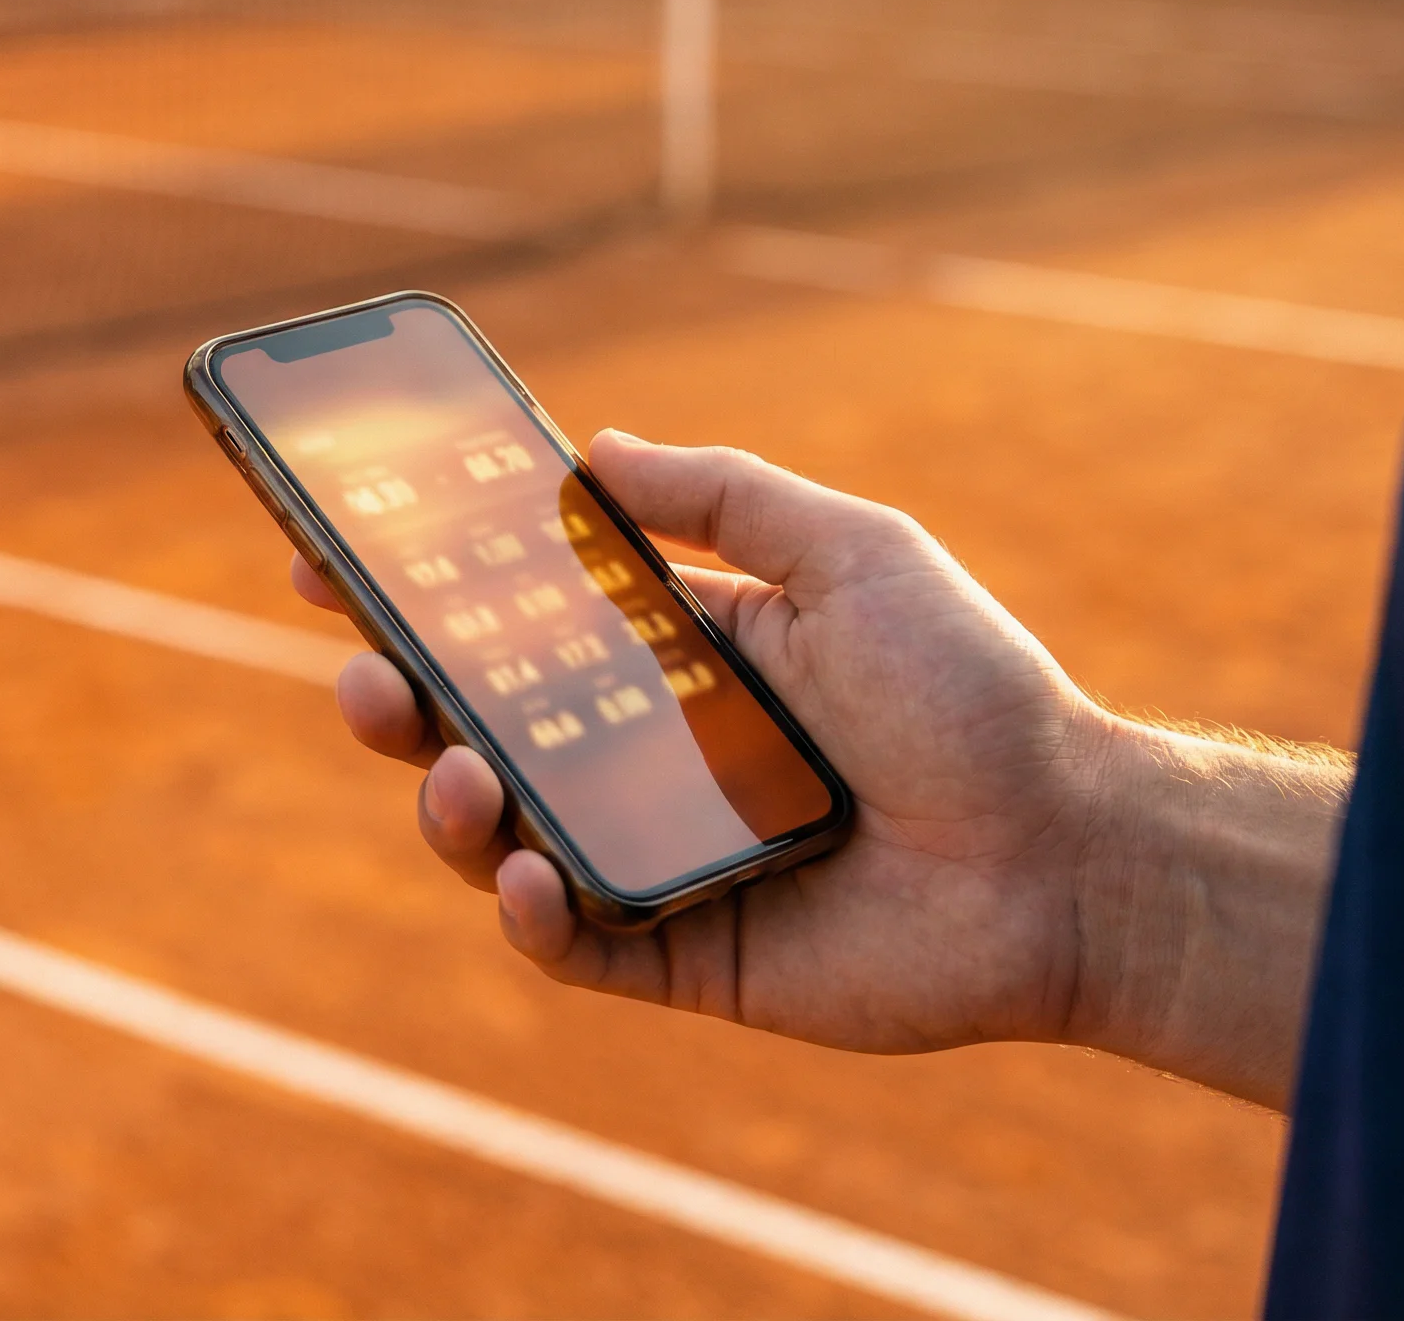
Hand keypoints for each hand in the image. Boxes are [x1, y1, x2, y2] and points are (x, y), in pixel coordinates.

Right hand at [294, 430, 1341, 1102]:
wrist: (1070, 855)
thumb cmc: (973, 693)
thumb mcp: (853, 553)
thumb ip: (725, 498)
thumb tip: (596, 445)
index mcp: (677, 660)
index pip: (520, 625)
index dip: (423, 597)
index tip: (333, 561)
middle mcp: (650, 759)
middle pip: (482, 731)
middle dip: (402, 702)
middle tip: (367, 679)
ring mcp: (658, 861)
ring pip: (504, 838)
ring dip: (451, 804)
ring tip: (459, 776)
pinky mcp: (683, 957)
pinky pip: (570, 945)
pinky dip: (528, 913)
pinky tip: (528, 873)